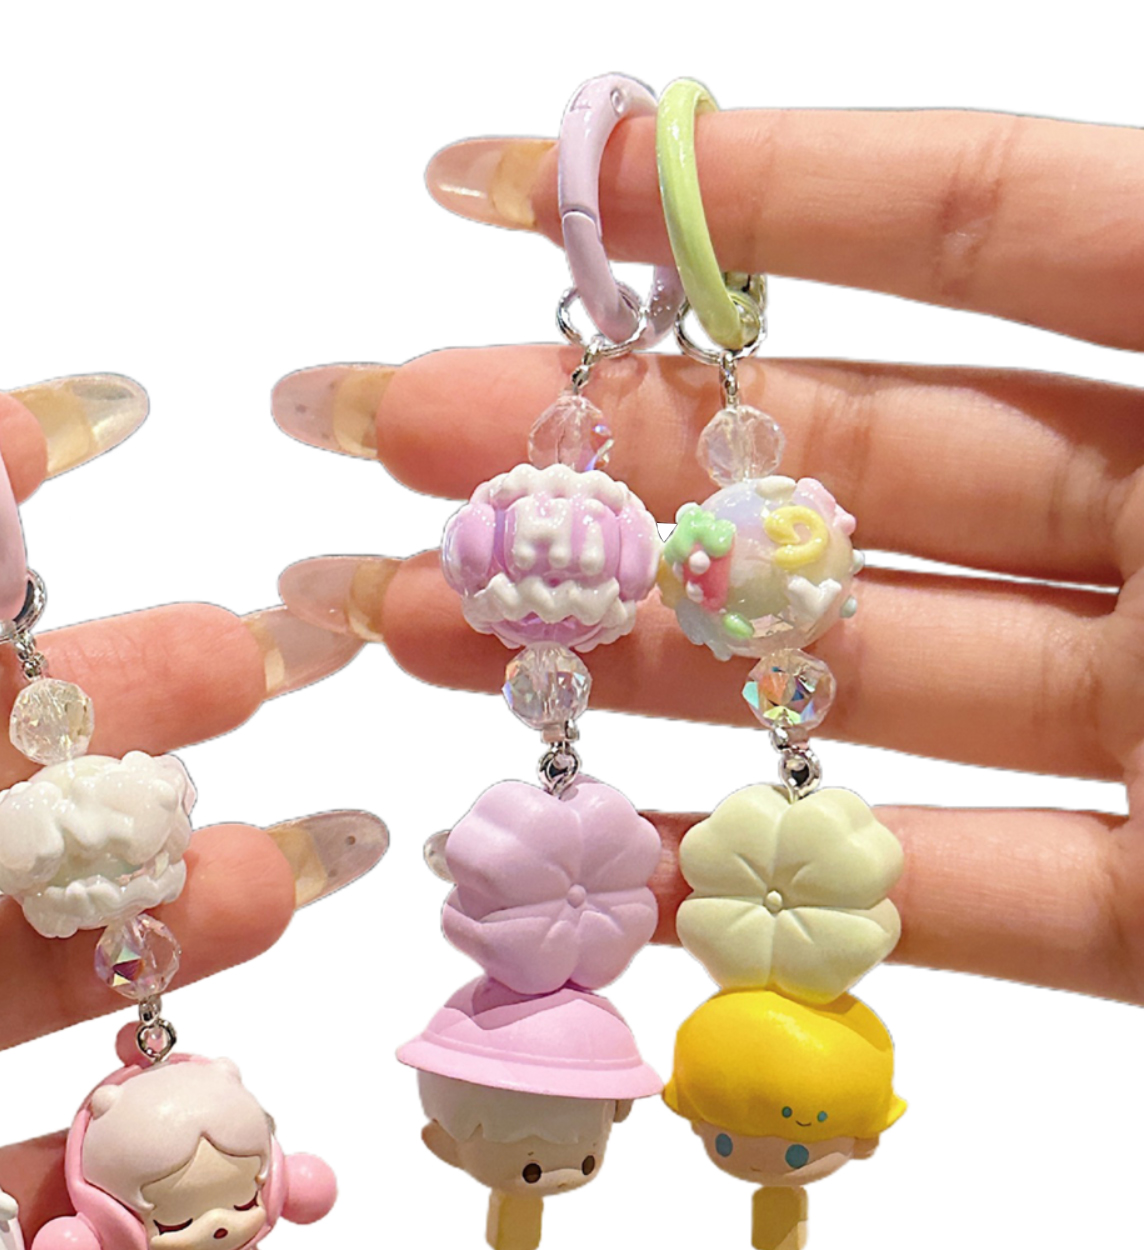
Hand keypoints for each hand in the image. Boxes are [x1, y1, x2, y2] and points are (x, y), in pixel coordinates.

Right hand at [272, 108, 1143, 1002]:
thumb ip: (1098, 247)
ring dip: (635, 668)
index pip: (968, 218)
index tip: (479, 190)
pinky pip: (945, 890)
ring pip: (859, 683)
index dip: (725, 191)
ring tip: (421, 638)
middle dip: (604, 458)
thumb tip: (745, 156)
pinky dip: (772, 879)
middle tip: (379, 446)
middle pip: (848, 468)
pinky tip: (595, 857)